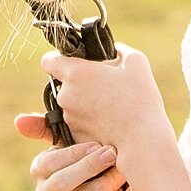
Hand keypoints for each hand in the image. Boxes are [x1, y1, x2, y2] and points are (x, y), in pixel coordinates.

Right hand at [14, 112, 129, 190]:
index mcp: (40, 169)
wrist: (108, 181)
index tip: (98, 145)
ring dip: (110, 182)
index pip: (50, 162)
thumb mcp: (69, 139)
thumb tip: (19, 121)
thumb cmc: (87, 154)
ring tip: (121, 172)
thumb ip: (45, 127)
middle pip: (63, 182)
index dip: (76, 154)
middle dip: (91, 167)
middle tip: (113, 155)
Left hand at [41, 41, 165, 159]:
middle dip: (78, 84)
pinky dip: (88, 122)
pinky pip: (77, 124)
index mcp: (74, 73)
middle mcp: (65, 96)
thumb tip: (113, 50)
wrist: (142, 140)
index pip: (48, 61)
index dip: (58, 60)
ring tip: (110, 107)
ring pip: (70, 105)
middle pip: (62, 85)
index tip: (72, 63)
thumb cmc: (140, 99)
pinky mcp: (74, 137)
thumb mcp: (136, 62)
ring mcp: (68, 118)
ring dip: (83, 104)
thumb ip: (118, 50)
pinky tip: (108, 123)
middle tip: (104, 87)